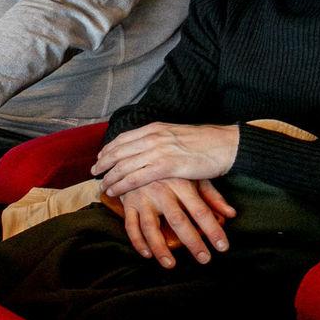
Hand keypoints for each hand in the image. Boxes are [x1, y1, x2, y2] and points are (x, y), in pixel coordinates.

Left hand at [91, 122, 240, 196]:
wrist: (225, 145)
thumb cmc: (207, 143)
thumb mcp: (178, 135)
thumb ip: (162, 139)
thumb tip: (151, 147)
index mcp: (156, 128)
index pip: (124, 138)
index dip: (109, 148)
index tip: (101, 157)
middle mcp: (153, 136)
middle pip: (119, 150)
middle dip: (103, 162)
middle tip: (93, 172)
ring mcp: (159, 151)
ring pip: (124, 165)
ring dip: (109, 177)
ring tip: (102, 186)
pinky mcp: (166, 166)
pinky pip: (136, 177)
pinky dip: (121, 185)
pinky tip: (114, 192)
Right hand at [118, 178, 236, 267]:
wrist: (137, 152)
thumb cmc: (171, 168)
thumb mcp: (192, 176)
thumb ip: (212, 196)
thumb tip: (231, 214)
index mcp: (181, 183)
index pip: (201, 211)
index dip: (213, 230)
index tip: (222, 247)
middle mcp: (162, 190)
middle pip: (178, 221)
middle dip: (192, 242)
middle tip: (204, 259)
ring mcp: (143, 196)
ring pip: (151, 227)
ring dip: (160, 248)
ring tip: (171, 265)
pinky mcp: (128, 202)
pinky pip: (131, 225)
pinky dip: (138, 241)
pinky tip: (147, 254)